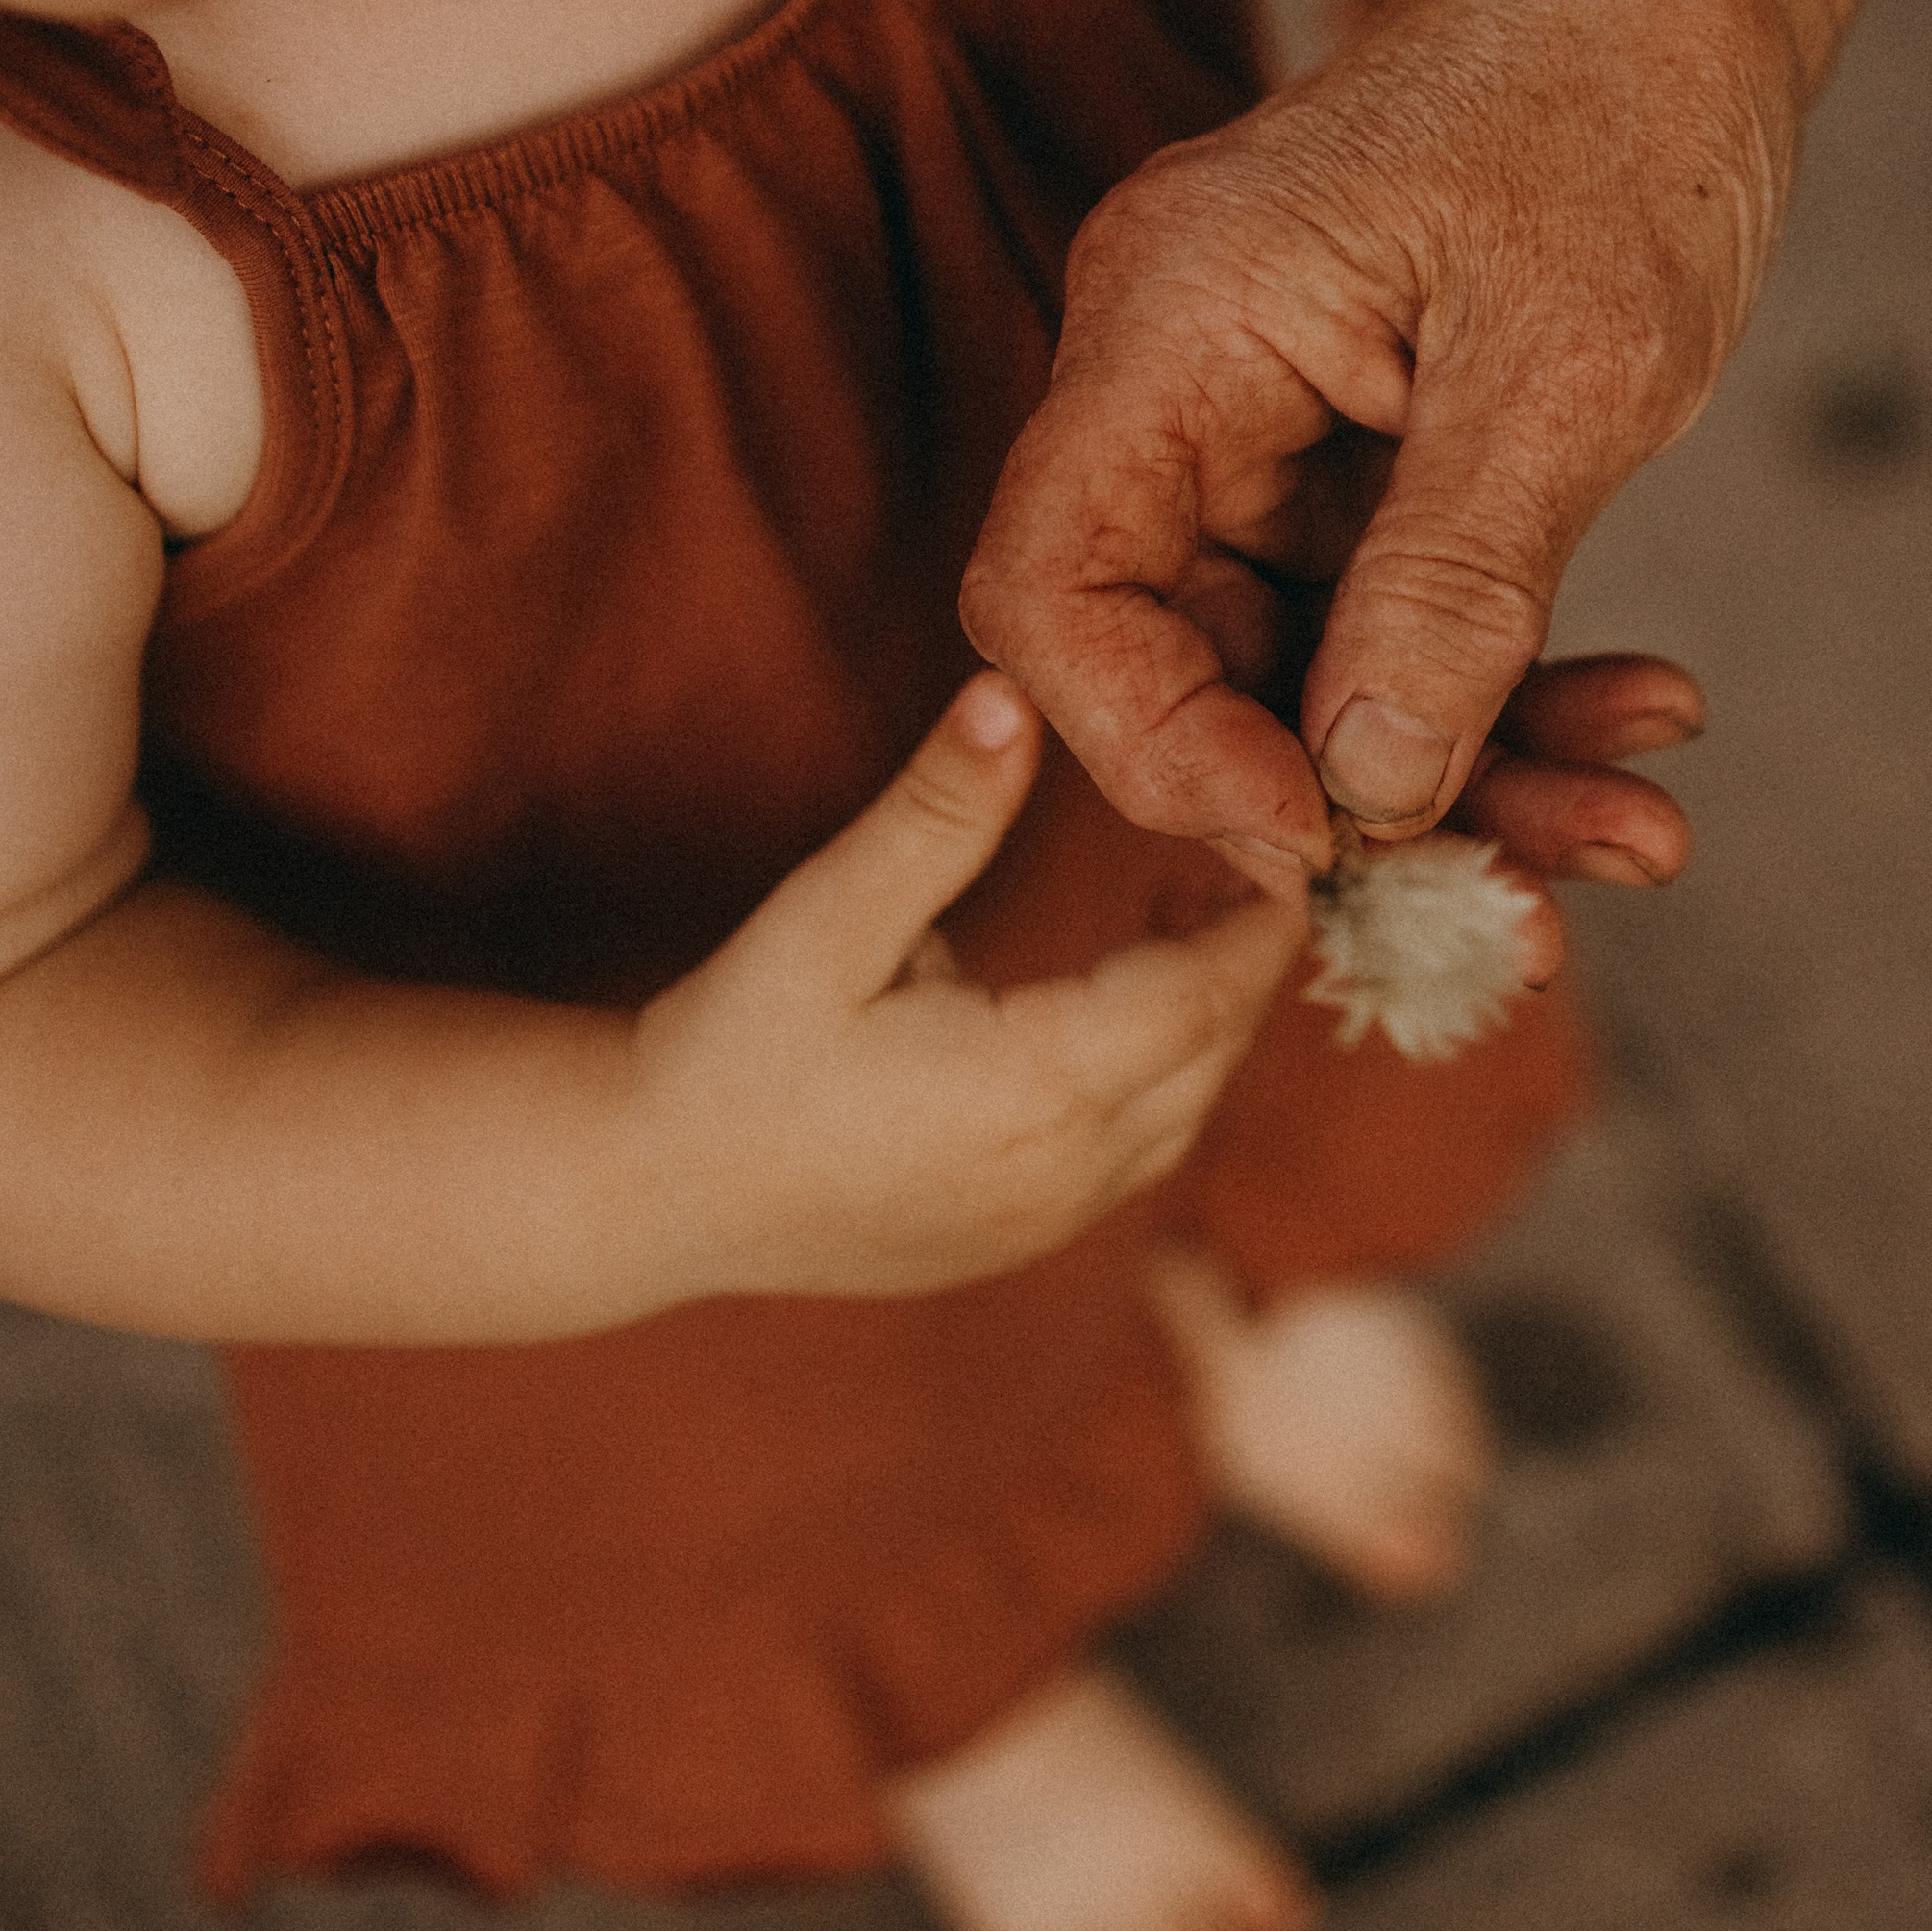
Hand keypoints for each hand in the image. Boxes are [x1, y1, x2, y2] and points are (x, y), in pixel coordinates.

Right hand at [633, 674, 1302, 1294]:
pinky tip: (1118, 1001)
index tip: (1279, 827)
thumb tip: (1012, 694)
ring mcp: (1050, 1219)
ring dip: (1206, 1013)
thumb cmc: (733, 1047)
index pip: (1208, 994)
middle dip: (1246, 953)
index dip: (1259, 911)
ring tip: (1186, 905)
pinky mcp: (1024, 1236)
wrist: (652, 1191)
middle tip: (1242, 843)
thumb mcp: (829, 914)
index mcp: (1035, 1087)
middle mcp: (1067, 1171)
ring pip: (1189, 1107)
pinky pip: (1140, 1149)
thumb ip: (938, 811)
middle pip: (1217, 1051)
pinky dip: (1162, 1071)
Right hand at [961, 0, 1826, 905]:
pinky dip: (1503, 679)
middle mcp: (1181, 375)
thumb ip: (1451, 591)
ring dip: (1464, 760)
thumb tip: (1366, 798)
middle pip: (1178, 653)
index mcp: (1172, 323)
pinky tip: (1637, 717)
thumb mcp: (1564, 372)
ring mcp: (1262, 413)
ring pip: (1303, 658)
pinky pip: (1386, 607)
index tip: (1319, 843)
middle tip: (1512, 895)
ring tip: (1635, 825)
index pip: (1051, 590)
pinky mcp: (1349, 442)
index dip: (1152, 748)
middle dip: (1347, 796)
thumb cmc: (1625, 105)